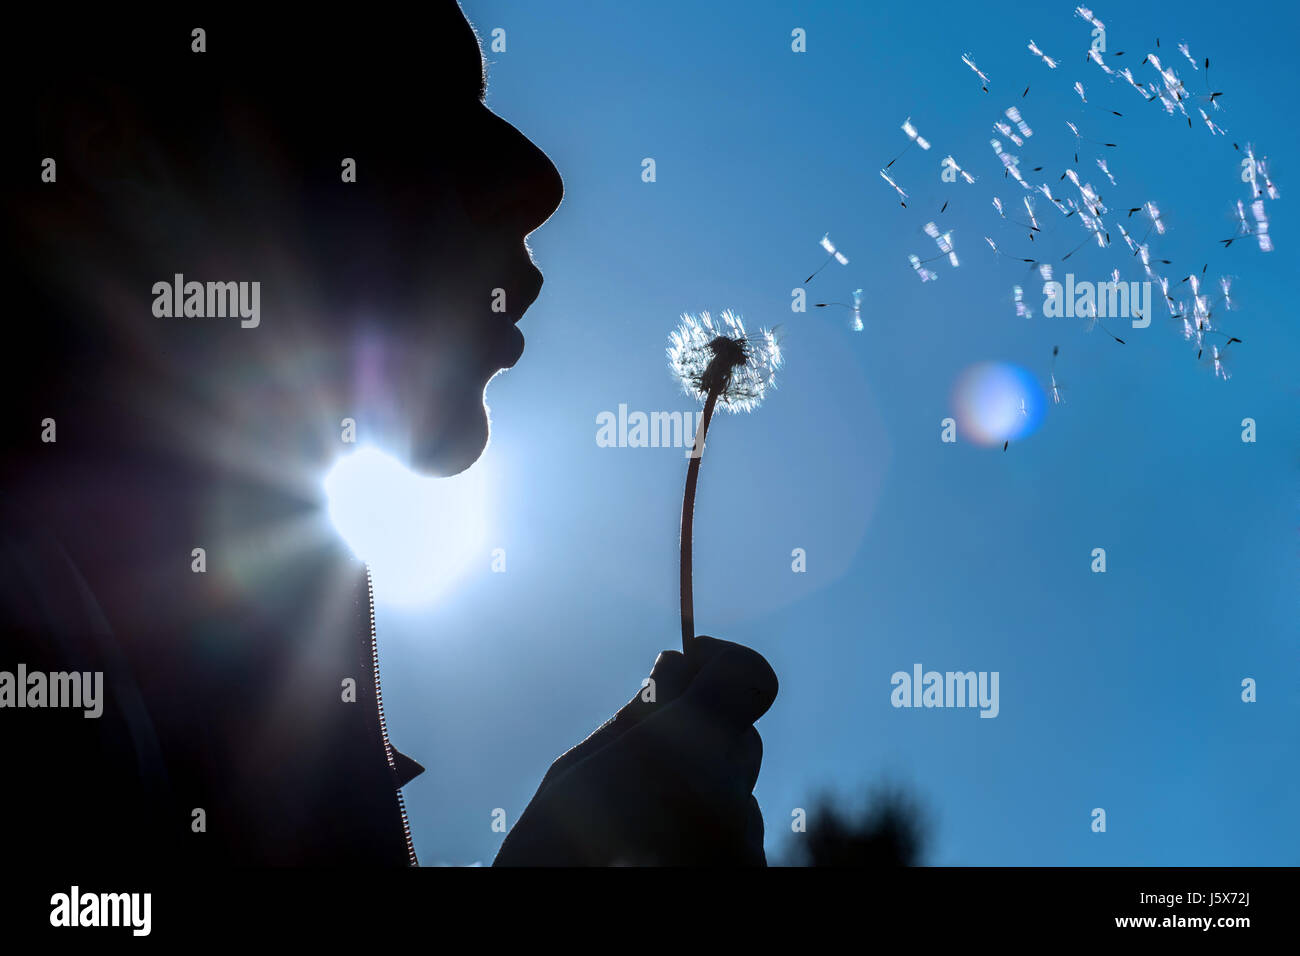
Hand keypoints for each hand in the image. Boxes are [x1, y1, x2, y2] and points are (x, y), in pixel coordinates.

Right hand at [493, 636, 777, 865]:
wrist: (556, 931)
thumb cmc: (551, 854)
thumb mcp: (580, 768)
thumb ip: (643, 710)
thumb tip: (680, 662)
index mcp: (686, 752)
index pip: (751, 678)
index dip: (724, 662)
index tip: (687, 665)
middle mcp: (730, 799)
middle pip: (741, 737)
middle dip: (702, 729)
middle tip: (644, 744)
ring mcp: (744, 849)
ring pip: (735, 791)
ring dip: (699, 787)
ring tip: (635, 818)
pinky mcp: (747, 878)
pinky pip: (735, 836)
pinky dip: (704, 830)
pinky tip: (655, 847)